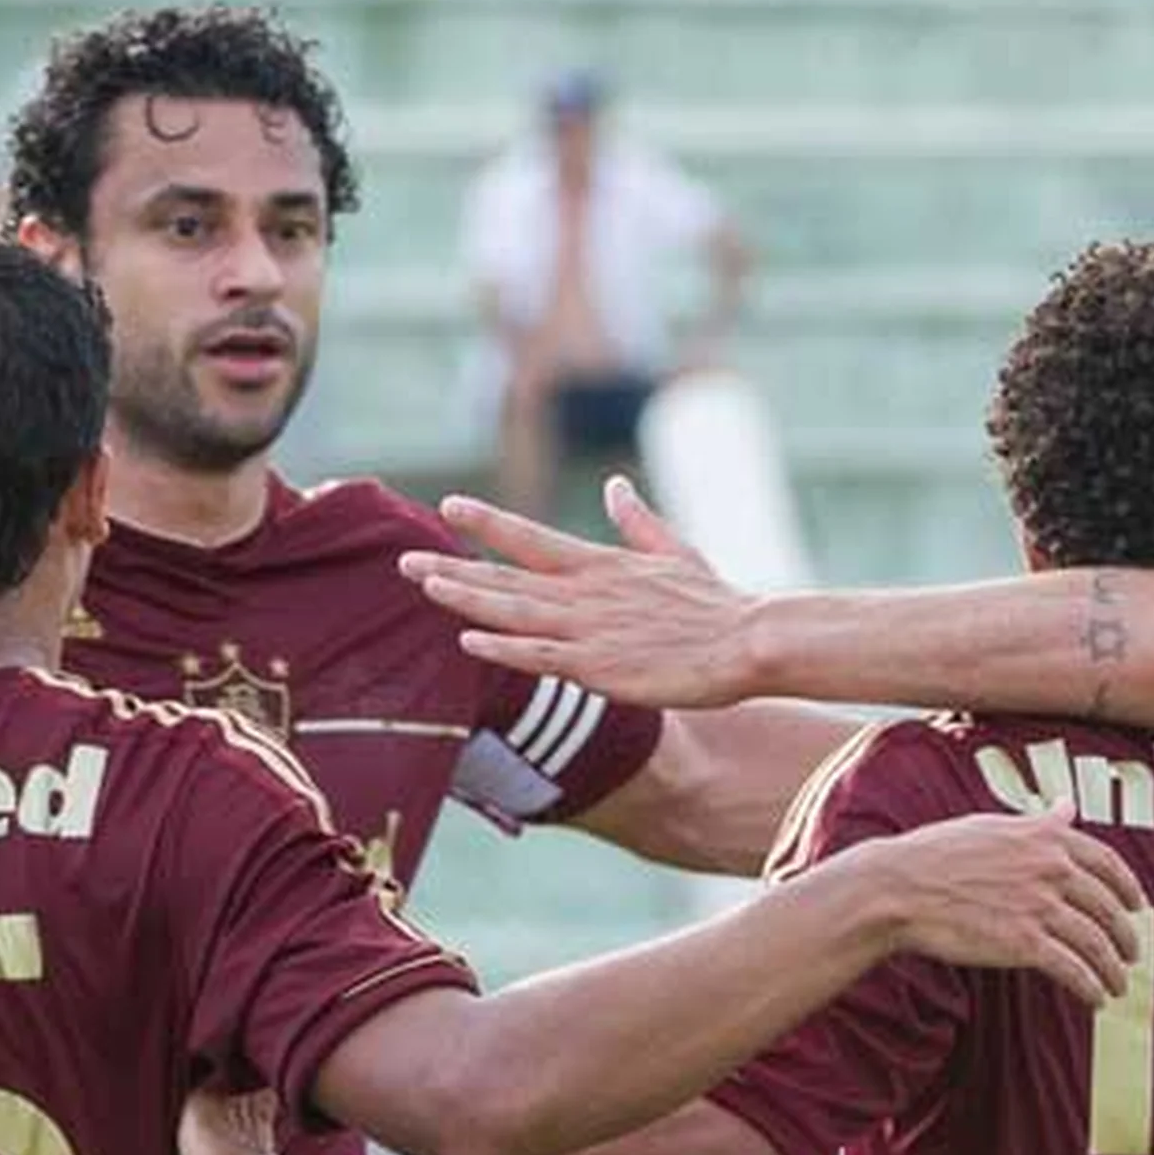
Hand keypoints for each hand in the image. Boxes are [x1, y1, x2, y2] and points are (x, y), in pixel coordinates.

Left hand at [402, 475, 758, 706]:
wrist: (748, 641)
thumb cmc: (716, 603)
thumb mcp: (674, 551)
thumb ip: (636, 521)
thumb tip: (614, 486)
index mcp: (602, 564)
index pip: (532, 538)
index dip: (489, 523)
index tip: (449, 506)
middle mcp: (587, 593)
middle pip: (507, 576)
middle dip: (453, 567)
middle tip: (404, 559)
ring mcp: (590, 631)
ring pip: (514, 612)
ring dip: (466, 598)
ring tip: (423, 585)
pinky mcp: (601, 668)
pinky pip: (540, 657)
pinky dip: (503, 647)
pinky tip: (468, 639)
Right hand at [837, 807, 1142, 1003]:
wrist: (901, 888)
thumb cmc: (939, 854)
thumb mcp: (994, 824)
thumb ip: (1039, 822)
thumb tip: (1068, 806)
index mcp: (1047, 839)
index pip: (1108, 863)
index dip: (1129, 888)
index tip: (1138, 907)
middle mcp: (1051, 869)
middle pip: (1107, 908)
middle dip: (1126, 936)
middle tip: (1131, 954)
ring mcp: (1039, 907)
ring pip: (1096, 943)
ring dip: (1113, 969)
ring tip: (1118, 985)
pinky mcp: (1024, 943)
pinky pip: (1072, 969)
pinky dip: (1090, 987)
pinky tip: (1097, 998)